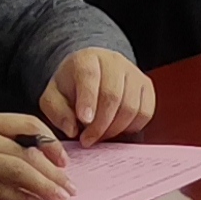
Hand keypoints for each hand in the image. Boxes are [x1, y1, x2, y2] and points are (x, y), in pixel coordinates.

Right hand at [0, 113, 71, 199]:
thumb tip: (33, 158)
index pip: (28, 125)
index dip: (50, 142)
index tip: (63, 158)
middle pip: (27, 152)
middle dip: (53, 171)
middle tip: (69, 185)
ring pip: (17, 171)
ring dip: (42, 186)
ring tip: (58, 197)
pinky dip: (18, 198)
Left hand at [41, 48, 155, 142]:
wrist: (92, 73)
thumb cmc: (71, 87)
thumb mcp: (53, 97)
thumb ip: (57, 113)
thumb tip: (72, 130)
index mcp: (87, 59)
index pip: (89, 76)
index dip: (88, 99)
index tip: (84, 121)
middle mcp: (114, 62)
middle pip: (113, 95)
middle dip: (100, 124)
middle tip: (88, 140)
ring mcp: (134, 73)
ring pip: (131, 107)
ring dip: (114, 129)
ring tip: (100, 136)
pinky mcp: (146, 87)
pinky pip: (144, 113)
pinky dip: (131, 127)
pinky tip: (116, 129)